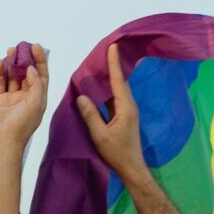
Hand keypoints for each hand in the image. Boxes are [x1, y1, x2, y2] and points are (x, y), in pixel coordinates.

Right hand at [0, 43, 48, 152]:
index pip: (41, 76)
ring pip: (12, 76)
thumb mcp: (35, 103)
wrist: (2, 142)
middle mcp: (25, 97)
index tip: (35, 47)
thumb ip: (35, 84)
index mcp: (38, 99)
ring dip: (11, 64)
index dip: (40, 61)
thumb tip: (31, 69)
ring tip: (9, 52)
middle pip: (26, 74)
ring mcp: (11, 99)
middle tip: (19, 48)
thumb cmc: (21, 126)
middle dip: (24, 60)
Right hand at [75, 44, 147, 180]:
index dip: (114, 63)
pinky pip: (115, 98)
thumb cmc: (117, 153)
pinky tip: (100, 87)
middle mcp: (129, 106)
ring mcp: (128, 111)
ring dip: (110, 77)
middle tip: (104, 51)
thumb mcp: (100, 135)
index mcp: (125, 107)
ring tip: (100, 64)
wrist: (132, 168)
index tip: (112, 46)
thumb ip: (90, 115)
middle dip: (112, 65)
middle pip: (120, 81)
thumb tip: (81, 97)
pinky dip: (108, 89)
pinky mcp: (124, 116)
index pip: (118, 80)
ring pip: (117, 89)